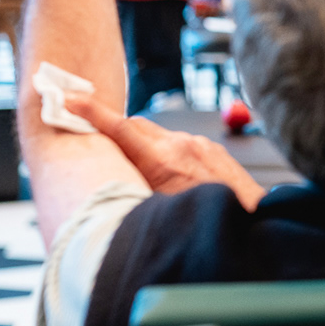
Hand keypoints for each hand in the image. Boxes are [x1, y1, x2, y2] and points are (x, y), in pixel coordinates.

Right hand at [64, 93, 266, 210]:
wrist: (255, 222)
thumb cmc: (205, 225)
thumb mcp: (157, 211)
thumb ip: (134, 187)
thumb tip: (111, 179)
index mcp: (164, 162)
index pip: (120, 128)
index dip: (91, 113)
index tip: (69, 100)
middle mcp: (183, 146)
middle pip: (136, 126)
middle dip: (115, 132)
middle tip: (98, 144)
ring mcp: (201, 144)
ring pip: (159, 137)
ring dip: (144, 147)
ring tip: (140, 173)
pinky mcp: (214, 149)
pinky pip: (181, 144)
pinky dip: (167, 153)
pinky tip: (171, 177)